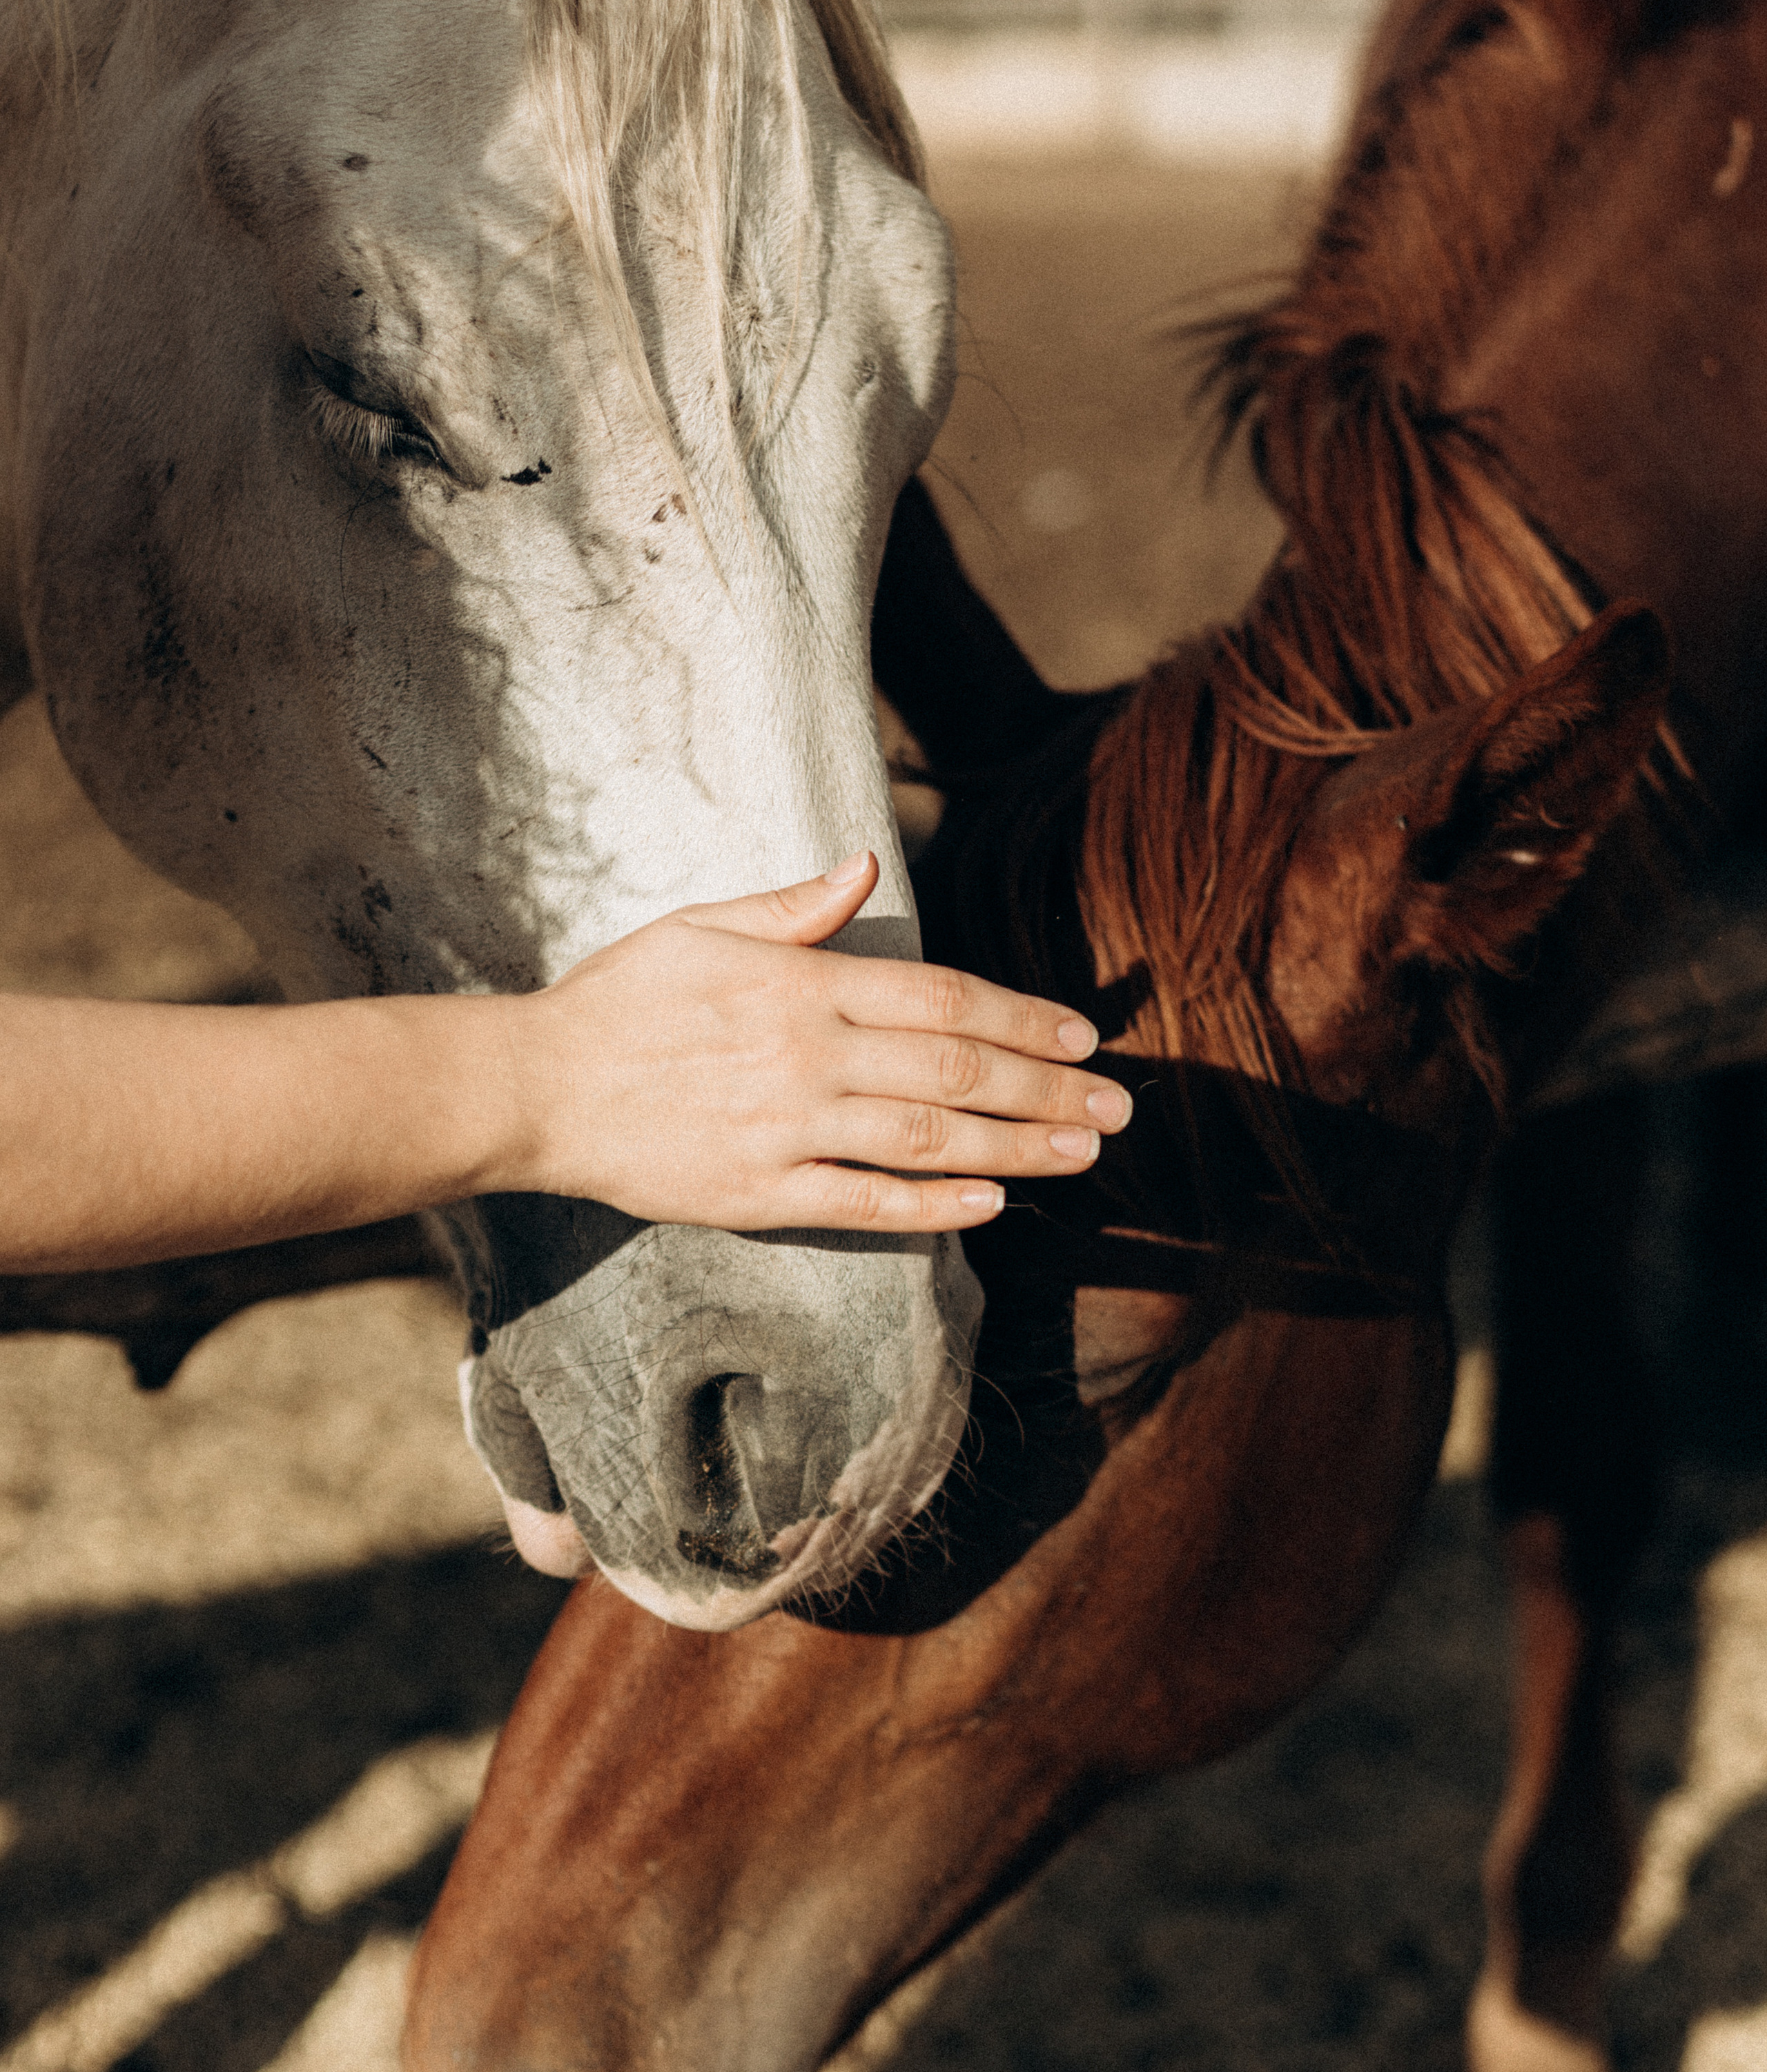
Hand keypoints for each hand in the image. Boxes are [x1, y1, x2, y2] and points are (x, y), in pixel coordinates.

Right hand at [508, 852, 1132, 1232]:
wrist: (535, 1087)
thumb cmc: (620, 998)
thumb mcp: (701, 926)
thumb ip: (793, 908)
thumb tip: (867, 867)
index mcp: (801, 986)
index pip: (942, 999)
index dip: (1023, 1019)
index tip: (1082, 1036)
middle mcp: (806, 1058)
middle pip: (955, 1072)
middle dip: (1047, 1089)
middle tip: (1117, 1107)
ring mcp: (785, 1130)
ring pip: (926, 1139)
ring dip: (1016, 1148)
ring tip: (1082, 1154)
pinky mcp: (758, 1193)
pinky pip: (863, 1202)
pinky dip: (933, 1204)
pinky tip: (992, 1203)